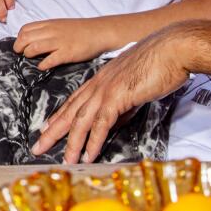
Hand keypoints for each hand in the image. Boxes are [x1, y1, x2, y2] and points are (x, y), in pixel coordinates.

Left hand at [14, 18, 107, 69]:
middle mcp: (52, 32)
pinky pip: (50, 60)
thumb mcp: (60, 25)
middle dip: (19, 48)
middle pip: (26, 38)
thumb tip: (32, 39)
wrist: (100, 31)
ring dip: (29, 55)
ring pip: (34, 48)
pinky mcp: (68, 53)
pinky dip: (43, 65)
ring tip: (31, 59)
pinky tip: (43, 66)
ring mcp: (60, 42)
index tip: (20, 45)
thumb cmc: (80, 30)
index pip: (25, 29)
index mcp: (49, 24)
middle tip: (21, 54)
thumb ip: (46, 30)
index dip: (19, 38)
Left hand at [32, 23, 194, 163]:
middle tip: (37, 147)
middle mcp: (98, 85)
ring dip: (71, 143)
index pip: (74, 101)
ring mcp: (106, 90)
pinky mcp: (117, 97)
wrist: (173, 49)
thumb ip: (122, 107)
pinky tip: (87, 156)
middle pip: (70, 112)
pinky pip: (101, 124)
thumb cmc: (159, 66)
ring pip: (81, 120)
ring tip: (63, 160)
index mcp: (101, 80)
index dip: (59, 116)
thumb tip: (114, 123)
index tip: (46, 128)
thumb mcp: (135, 89)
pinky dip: (93, 142)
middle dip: (52, 132)